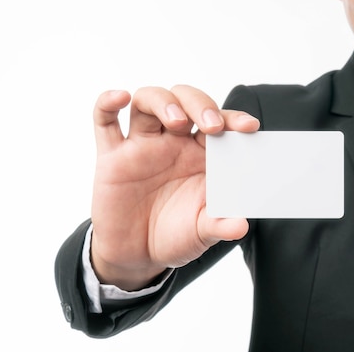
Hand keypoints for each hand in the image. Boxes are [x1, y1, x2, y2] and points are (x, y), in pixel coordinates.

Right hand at [89, 85, 258, 289]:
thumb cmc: (176, 234)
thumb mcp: (203, 232)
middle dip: (201, 105)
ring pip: (148, 101)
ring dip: (163, 102)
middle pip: (186, 100)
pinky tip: (120, 97)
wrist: (137, 256)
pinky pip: (104, 120)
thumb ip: (221, 225)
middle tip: (212, 126)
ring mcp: (142, 146)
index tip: (249, 127)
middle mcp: (173, 142)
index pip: (220, 122)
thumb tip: (241, 225)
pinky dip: (107, 103)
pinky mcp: (112, 157)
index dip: (234, 119)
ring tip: (177, 121)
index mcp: (202, 153)